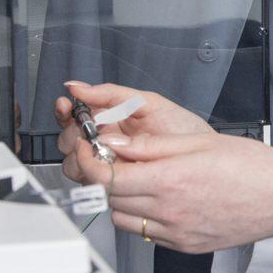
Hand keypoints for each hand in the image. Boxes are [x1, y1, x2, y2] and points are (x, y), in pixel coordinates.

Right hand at [54, 81, 201, 184]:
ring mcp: (110, 167)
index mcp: (110, 122)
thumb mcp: (148, 104)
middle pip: (68, 143)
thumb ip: (112, 93)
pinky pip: (94, 184)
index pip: (74, 118)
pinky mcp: (117, 187)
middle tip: (86, 132)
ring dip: (80, 156)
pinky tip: (107, 166)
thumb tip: (76, 86)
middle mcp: (106, 145)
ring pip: (75, 165)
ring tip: (100, 149)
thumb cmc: (182, 130)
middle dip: (71, 135)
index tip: (66, 106)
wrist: (206, 160)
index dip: (66, 113)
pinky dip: (93, 174)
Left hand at [101, 119, 272, 254]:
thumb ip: (150, 147)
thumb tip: (114, 144)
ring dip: (117, 199)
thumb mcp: (198, 143)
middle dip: (99, 176)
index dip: (87, 161)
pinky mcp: (184, 246)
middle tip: (107, 157)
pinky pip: (146, 233)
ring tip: (133, 179)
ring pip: (122, 219)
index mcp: (169, 181)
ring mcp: (175, 233)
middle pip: (108, 199)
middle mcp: (169, 212)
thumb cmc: (253, 168)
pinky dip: (139, 215)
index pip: (104, 177)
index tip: (87, 148)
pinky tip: (155, 198)